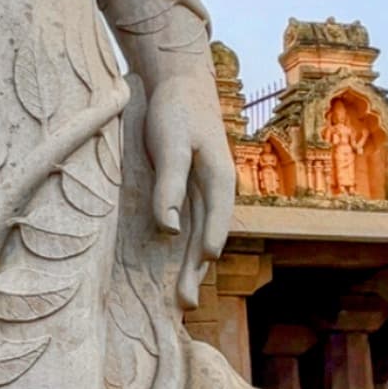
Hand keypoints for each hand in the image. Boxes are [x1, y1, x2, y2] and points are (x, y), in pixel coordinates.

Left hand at [143, 61, 234, 307]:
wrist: (180, 84)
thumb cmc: (176, 111)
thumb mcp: (171, 145)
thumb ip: (170, 185)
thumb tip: (168, 230)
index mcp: (219, 180)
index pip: (216, 222)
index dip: (206, 247)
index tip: (199, 272)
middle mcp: (216, 191)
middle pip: (206, 237)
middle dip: (196, 271)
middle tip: (184, 304)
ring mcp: (204, 193)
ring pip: (198, 237)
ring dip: (191, 268)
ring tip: (182, 299)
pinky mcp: (190, 190)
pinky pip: (189, 227)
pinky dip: (184, 250)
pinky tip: (178, 268)